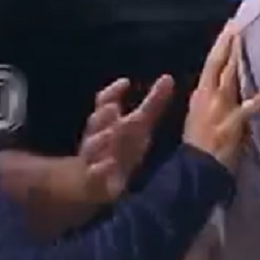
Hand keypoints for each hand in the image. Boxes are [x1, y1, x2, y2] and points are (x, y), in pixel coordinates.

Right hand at [75, 75, 176, 201]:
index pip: (104, 102)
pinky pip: (94, 172)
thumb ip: (153, 102)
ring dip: (99, 140)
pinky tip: (109, 163)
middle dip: (103, 115)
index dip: (112, 92)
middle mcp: (97, 136)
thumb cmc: (122, 147)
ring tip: (109, 134)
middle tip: (113, 107)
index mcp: (107, 121)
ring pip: (91, 147)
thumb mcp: (140, 125)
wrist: (98, 181)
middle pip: (95, 123)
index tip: (126, 82)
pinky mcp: (96, 178)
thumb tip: (168, 78)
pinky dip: (100, 168)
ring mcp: (94, 157)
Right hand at [183, 23, 259, 168]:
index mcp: (200, 95)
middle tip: (239, 24)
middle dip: (229, 44)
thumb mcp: (201, 116)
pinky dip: (253, 102)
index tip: (231, 28)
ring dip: (237, 60)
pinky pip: (244, 111)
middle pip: (219, 65)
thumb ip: (215, 100)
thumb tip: (229, 84)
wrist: (197, 168)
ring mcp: (219, 110)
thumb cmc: (200, 145)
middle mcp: (208, 97)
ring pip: (228, 79)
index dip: (221, 45)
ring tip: (247, 42)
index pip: (212, 64)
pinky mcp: (230, 126)